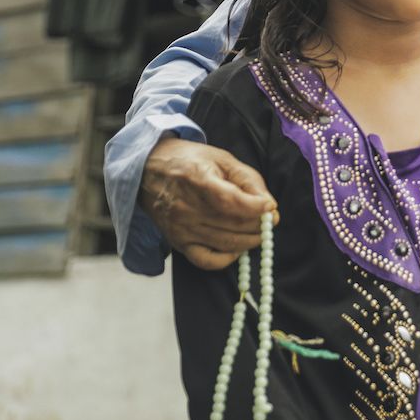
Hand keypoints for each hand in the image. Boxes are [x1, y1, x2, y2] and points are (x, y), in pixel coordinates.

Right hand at [140, 137, 276, 268]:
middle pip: (232, 225)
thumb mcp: (222, 158)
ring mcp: (180, 228)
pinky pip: (206, 261)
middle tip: (270, 219)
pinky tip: (237, 248)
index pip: (231, 201)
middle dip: (260, 225)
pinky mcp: (177, 242)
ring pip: (225, 243)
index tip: (270, 207)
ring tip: (260, 231)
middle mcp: (186, 208)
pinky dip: (227, 258)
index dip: (256, 207)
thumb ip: (248, 179)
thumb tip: (268, 205)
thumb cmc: (190, 160)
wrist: (148, 170)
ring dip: (250, 240)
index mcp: (197, 179)